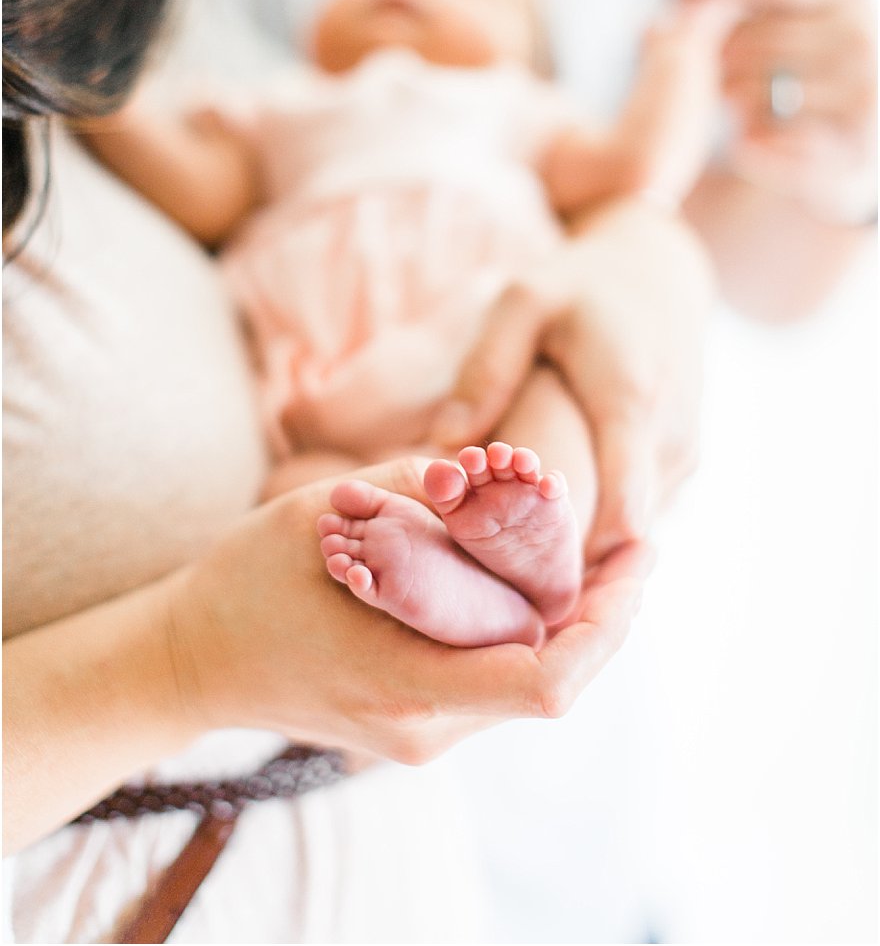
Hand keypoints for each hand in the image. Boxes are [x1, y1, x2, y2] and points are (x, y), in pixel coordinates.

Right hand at [165, 457, 652, 762]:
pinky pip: (496, 673)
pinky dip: (527, 626)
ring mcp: (422, 734)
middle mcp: (426, 726)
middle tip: (634, 538)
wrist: (189, 663)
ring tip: (594, 548)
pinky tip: (533, 575)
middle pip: (555, 676)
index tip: (640, 552)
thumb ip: (411, 492)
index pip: (549, 679)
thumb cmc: (244, 585)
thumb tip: (489, 471)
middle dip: (605, 608)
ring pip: (530, 676)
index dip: (610, 619)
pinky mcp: (416, 722)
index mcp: (405, 682)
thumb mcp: (320, 516)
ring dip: (572, 617)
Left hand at [431, 200, 714, 560]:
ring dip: (576, 545)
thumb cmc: (579, 288)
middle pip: (619, 535)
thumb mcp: (523, 302)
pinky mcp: (681, 469)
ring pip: (628, 536)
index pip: (623, 503)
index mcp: (632, 399)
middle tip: (489, 565)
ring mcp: (683, 458)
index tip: (521, 579)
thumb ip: (486, 368)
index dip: (573, 553)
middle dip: (558, 558)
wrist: (655, 277)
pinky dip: (595, 527)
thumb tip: (445, 444)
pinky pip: (638, 521)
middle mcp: (670, 439)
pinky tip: (545, 519)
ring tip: (509, 540)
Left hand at [680, 0, 876, 223]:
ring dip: (725, 99)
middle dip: (710, 53)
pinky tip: (748, 138)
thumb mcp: (780, 3)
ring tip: (733, 99)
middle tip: (708, 66)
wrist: (839, 144)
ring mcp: (863, 96)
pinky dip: (745, 142)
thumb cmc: (799, 61)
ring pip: (747, 93)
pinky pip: (763, 143)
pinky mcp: (848, 152)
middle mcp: (862, 37)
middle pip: (744, 38)